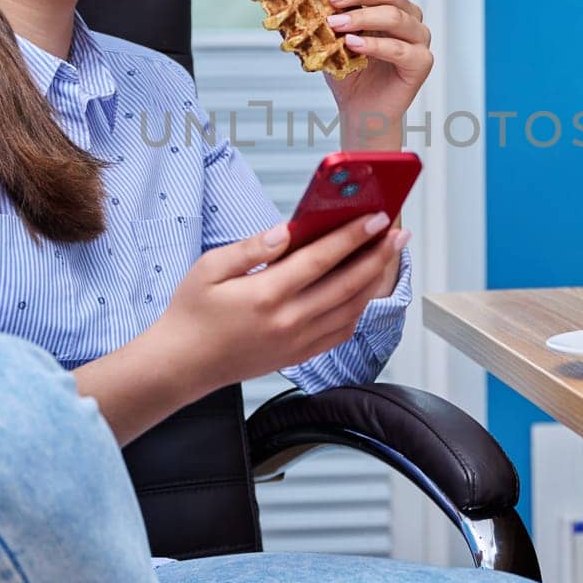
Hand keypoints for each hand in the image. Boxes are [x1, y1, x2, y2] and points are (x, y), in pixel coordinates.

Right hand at [158, 213, 409, 387]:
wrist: (182, 364)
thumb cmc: (192, 314)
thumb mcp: (209, 269)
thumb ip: (250, 247)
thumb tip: (286, 230)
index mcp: (266, 294)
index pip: (322, 259)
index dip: (354, 236)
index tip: (377, 218)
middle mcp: (289, 321)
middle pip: (348, 284)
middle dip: (378, 256)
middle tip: (399, 234)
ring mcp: (297, 342)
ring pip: (352, 310)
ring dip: (375, 282)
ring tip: (388, 258)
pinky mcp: (298, 355)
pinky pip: (341, 333)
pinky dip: (359, 310)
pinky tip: (364, 292)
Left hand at [321, 0, 433, 143]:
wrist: (360, 108)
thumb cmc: (349, 72)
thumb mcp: (332, 37)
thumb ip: (327, 15)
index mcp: (390, 3)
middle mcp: (409, 16)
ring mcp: (419, 38)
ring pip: (395, 16)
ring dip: (362, 17)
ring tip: (335, 24)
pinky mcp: (422, 61)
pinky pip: (400, 48)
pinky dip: (375, 44)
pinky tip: (353, 44)